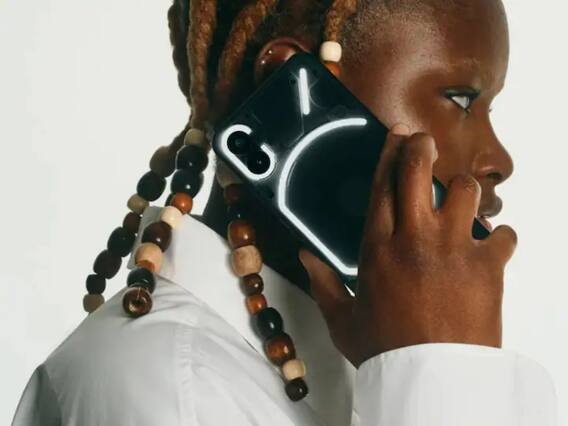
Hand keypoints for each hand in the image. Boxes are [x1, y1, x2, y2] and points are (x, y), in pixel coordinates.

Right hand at [298, 125, 516, 367]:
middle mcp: (415, 237)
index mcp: (378, 247)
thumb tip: (304, 257)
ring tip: (459, 202)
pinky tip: (493, 246)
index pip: (381, 185)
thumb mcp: (342, 318)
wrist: (431, 379)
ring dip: (463, 191)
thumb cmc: (386, 349)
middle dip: (422, 146)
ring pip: (465, 191)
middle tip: (424, 141)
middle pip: (419, 171)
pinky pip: (505, 235)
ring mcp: (454, 247)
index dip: (388, 153)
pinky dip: (501, 237)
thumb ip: (322, 283)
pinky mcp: (488, 265)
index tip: (395, 134)